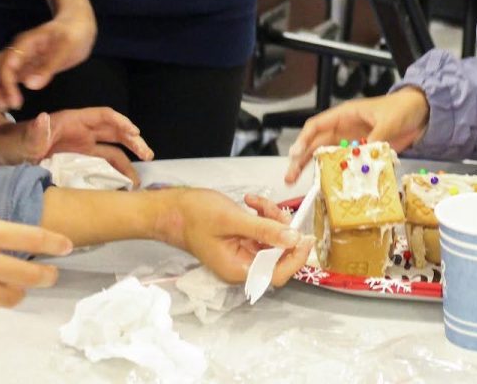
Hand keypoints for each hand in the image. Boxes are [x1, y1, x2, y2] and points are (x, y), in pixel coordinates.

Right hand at [0, 13, 96, 109]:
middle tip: (4, 107)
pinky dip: (0, 91)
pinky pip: (2, 79)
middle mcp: (15, 52)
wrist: (77, 25)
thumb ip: (49, 66)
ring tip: (4, 109)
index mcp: (24, 45)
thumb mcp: (67, 48)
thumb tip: (29, 85)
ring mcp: (16, 60)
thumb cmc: (74, 34)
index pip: (5, 66)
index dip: (6, 85)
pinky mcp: (21, 67)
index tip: (15, 103)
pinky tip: (8, 104)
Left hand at [0, 107, 152, 185]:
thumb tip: (44, 119)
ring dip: (127, 158)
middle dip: (132, 140)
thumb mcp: (18, 141)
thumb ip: (32, 133)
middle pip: (113, 132)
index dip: (121, 122)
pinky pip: (101, 163)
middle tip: (147, 154)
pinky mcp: (77, 160)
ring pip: (111, 149)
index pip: (103, 116)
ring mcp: (80, 147)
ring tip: (138, 176)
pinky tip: (122, 183)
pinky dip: (114, 171)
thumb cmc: (9, 145)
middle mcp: (79, 132)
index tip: (135, 133)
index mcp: (70, 122)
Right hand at [156, 189, 311, 284]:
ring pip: (271, 238)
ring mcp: (242, 252)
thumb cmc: (194, 216)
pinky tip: (251, 201)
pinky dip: (261, 214)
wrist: (170, 209)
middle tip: (274, 210)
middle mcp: (242, 265)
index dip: (295, 258)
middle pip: (277, 254)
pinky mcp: (241, 239)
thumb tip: (293, 239)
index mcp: (238, 269)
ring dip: (270, 217)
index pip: (277, 274)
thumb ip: (264, 230)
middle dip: (281, 229)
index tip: (306, 237)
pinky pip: (262, 229)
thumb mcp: (232, 220)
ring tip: (256, 201)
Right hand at [284, 88, 429, 183]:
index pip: (316, 126)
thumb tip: (363, 154)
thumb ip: (375, 137)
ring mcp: (352, 141)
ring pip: (327, 155)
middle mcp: (344, 128)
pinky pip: (346, 163)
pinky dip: (337, 173)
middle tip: (290, 176)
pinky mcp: (362, 152)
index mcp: (345, 114)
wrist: (422, 112)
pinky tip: (330, 184)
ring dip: (314, 168)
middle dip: (301, 159)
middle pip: (316, 144)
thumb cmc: (402, 108)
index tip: (295, 154)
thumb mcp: (388, 121)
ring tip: (302, 184)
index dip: (304, 140)